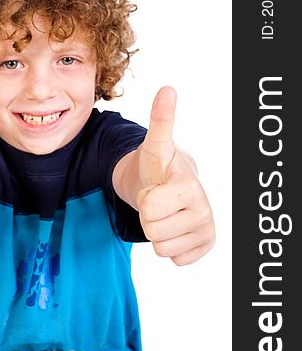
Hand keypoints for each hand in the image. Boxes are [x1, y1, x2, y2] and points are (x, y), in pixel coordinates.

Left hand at [137, 86, 214, 264]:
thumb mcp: (154, 146)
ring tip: (165, 213)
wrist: (168, 187)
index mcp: (190, 186)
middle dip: (149, 218)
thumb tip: (167, 89)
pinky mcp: (204, 247)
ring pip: (162, 249)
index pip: (149, 209)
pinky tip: (174, 227)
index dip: (144, 199)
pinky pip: (174, 260)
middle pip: (153, 232)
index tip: (156, 188)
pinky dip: (170, 246)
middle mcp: (204, 210)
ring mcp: (205, 230)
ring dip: (158, 232)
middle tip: (158, 202)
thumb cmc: (157, 168)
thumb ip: (161, 121)